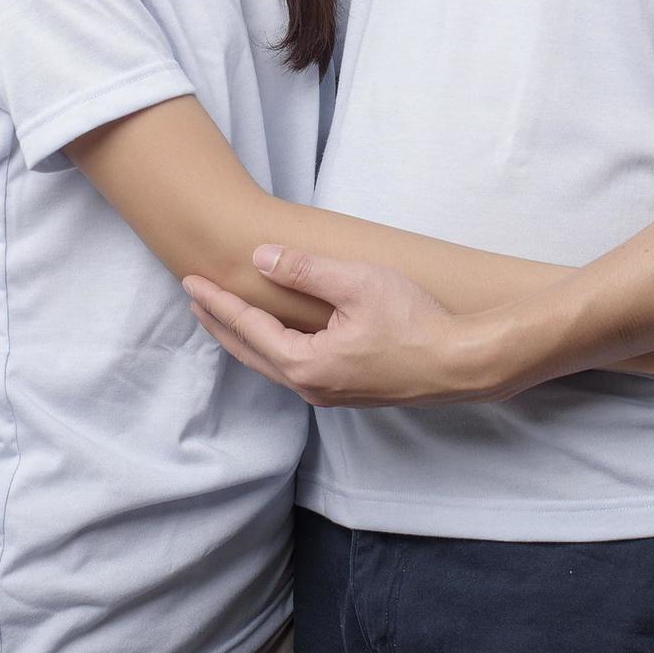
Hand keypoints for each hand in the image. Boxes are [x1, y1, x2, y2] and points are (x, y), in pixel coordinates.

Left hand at [183, 246, 511, 406]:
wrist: (461, 363)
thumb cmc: (414, 321)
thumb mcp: (357, 283)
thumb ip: (304, 270)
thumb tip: (260, 258)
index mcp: (305, 363)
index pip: (248, 328)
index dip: (218, 302)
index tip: (191, 282)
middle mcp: (311, 386)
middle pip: (251, 353)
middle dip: (221, 325)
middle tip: (195, 300)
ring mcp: (330, 394)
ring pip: (272, 366)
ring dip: (245, 340)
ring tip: (226, 319)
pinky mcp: (349, 392)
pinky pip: (295, 370)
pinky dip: (272, 351)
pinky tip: (277, 341)